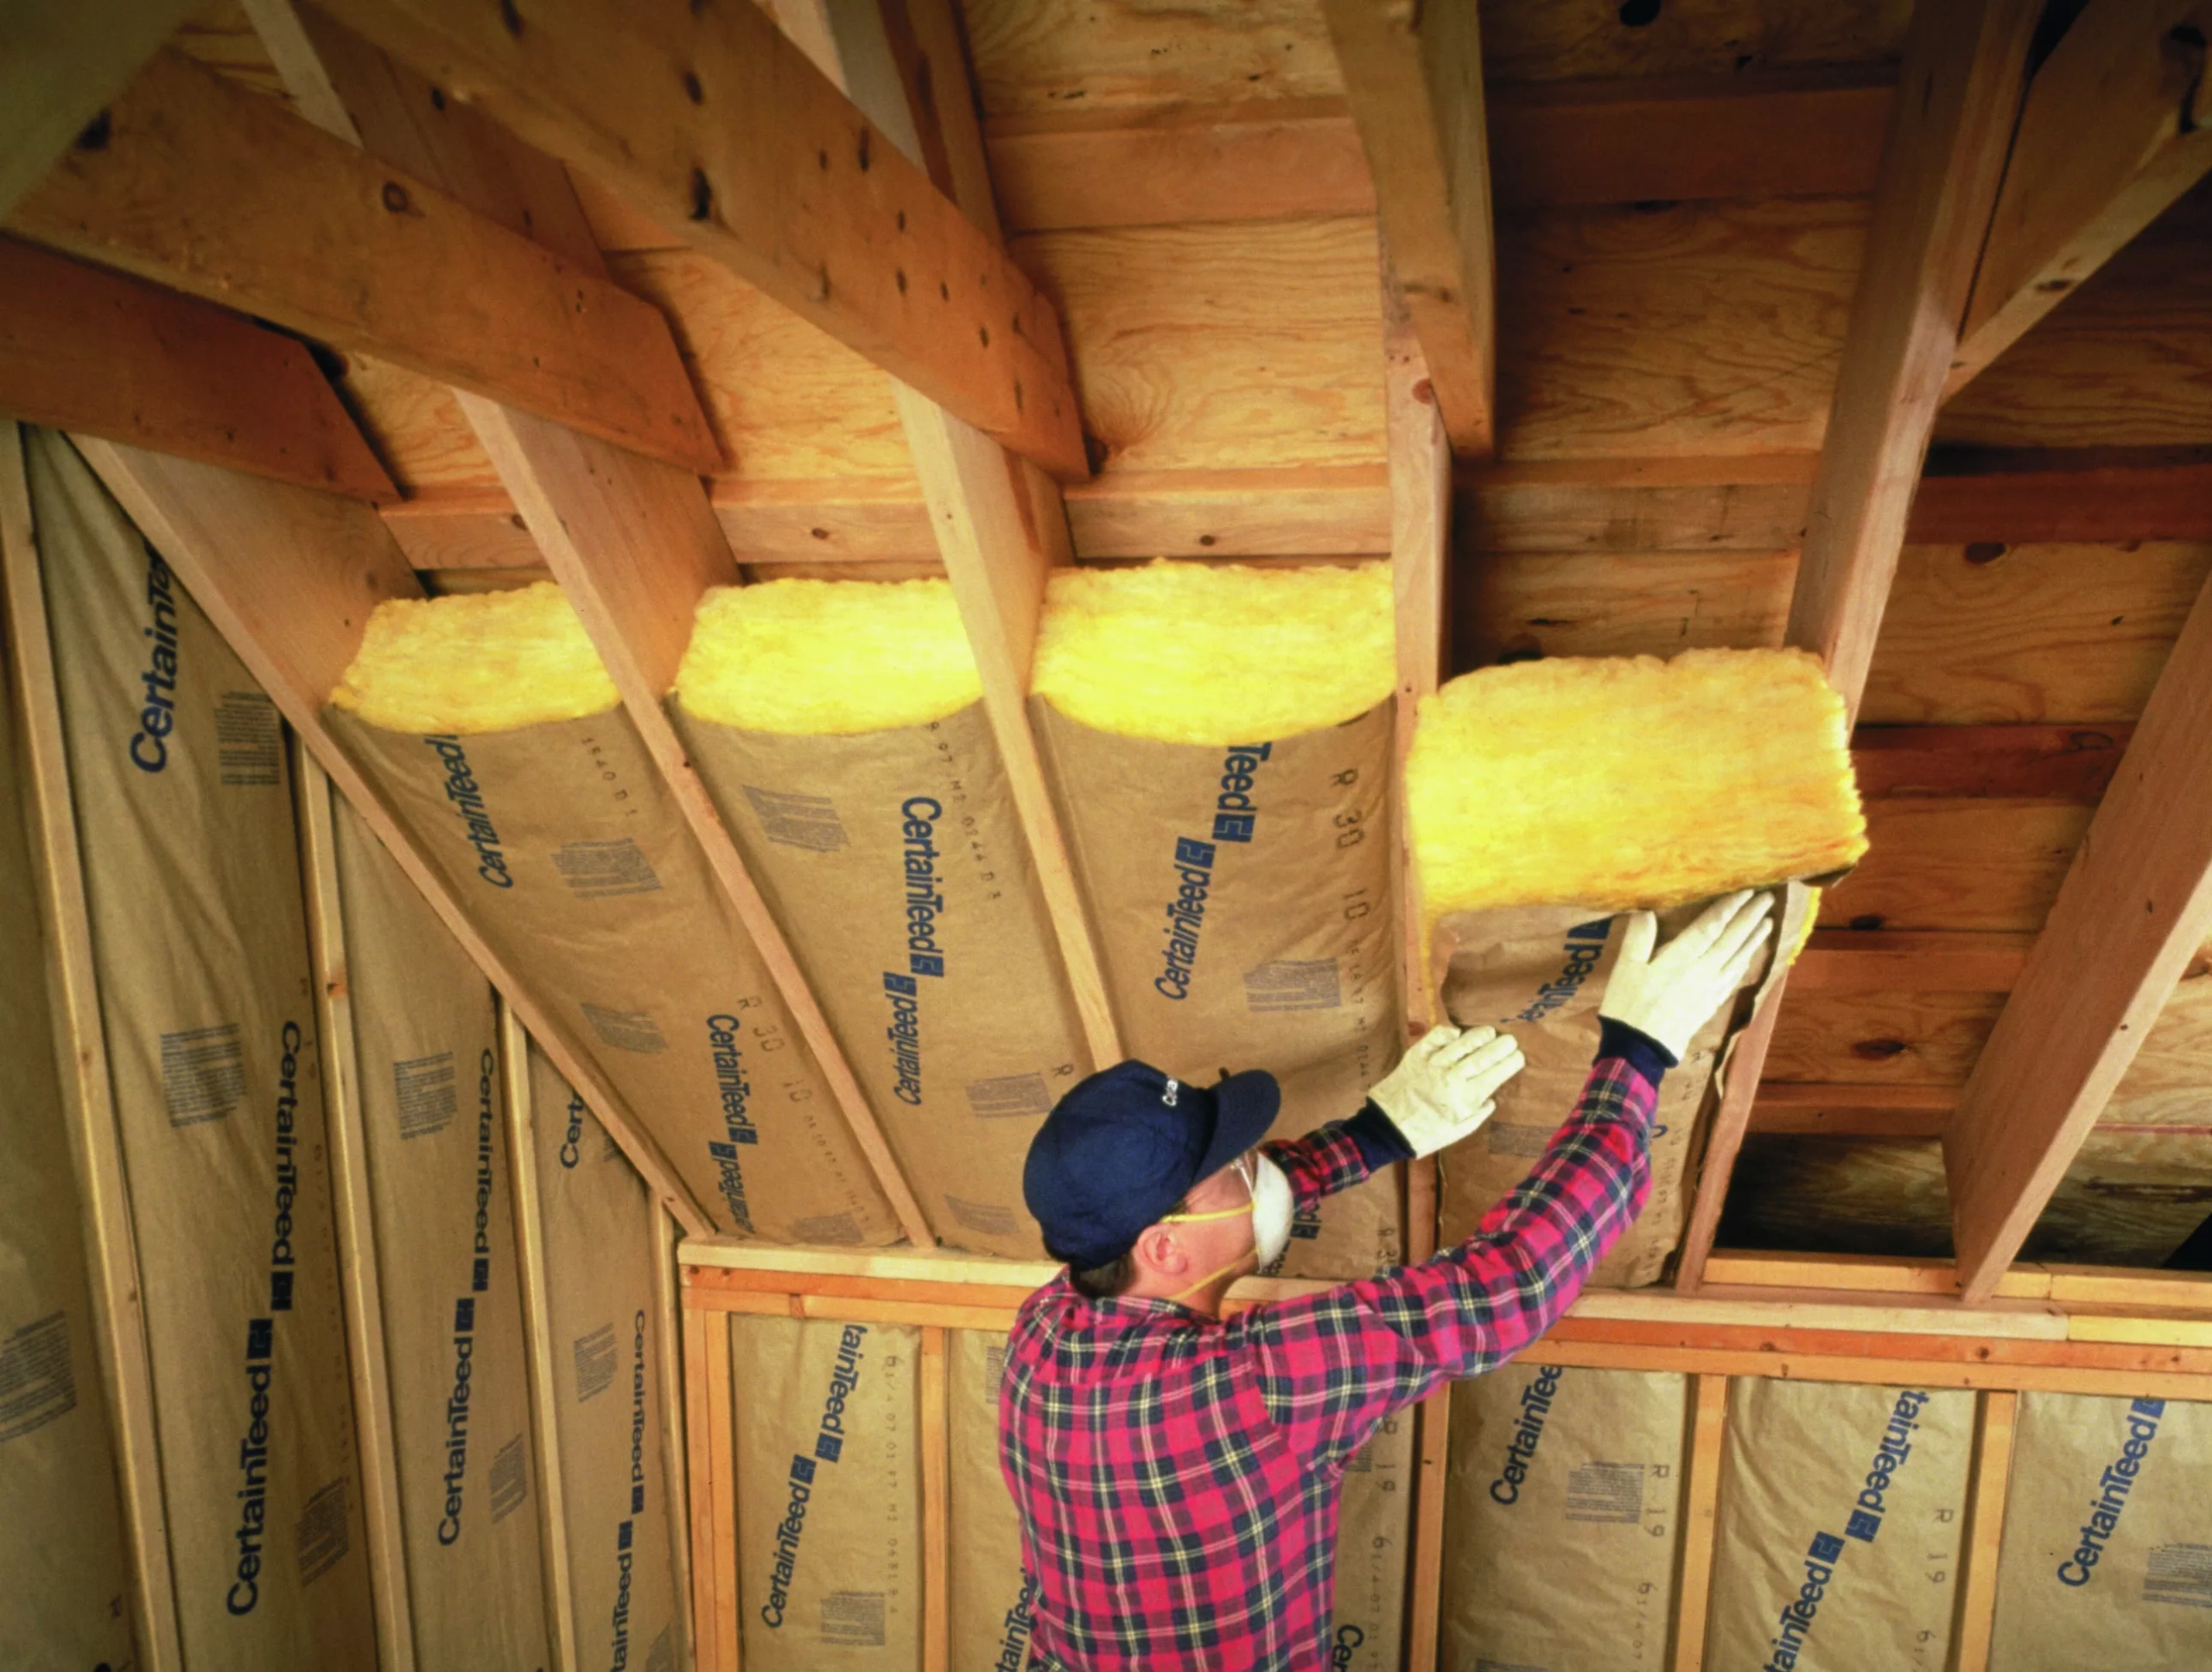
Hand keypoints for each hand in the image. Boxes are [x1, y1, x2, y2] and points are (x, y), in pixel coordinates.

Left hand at [1370, 1024, 1525, 1158]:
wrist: (1388, 1127)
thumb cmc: (1426, 1133)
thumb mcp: (1459, 1131)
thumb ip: (1478, 1113)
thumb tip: (1491, 1096)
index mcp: (1465, 1099)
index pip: (1495, 1075)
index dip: (1510, 1063)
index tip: (1518, 1056)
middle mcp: (1451, 1078)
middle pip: (1483, 1057)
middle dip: (1500, 1047)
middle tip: (1511, 1040)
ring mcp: (1433, 1064)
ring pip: (1462, 1043)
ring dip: (1479, 1036)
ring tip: (1490, 1032)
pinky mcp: (1416, 1055)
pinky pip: (1436, 1037)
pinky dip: (1448, 1033)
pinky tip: (1458, 1033)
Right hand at [1597, 889, 1775, 1061]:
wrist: (1640, 1049)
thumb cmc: (1628, 1005)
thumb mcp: (1625, 968)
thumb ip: (1638, 937)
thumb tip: (1646, 909)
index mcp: (1680, 959)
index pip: (1711, 927)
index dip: (1730, 908)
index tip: (1747, 891)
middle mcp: (1702, 971)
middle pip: (1731, 940)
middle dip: (1750, 918)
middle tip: (1768, 899)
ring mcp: (1709, 989)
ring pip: (1737, 958)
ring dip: (1753, 939)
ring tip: (1768, 922)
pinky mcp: (1710, 1004)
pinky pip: (1733, 979)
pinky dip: (1744, 963)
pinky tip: (1748, 957)